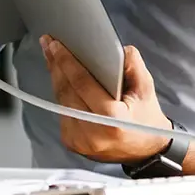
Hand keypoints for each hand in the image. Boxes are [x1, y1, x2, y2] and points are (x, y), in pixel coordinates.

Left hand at [40, 35, 171, 163]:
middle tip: (48, 43)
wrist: (144, 151)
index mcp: (112, 120)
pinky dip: (60, 92)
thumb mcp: (146, 89)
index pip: (82, 84)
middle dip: (56, 64)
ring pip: (60, 99)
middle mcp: (93, 134)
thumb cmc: (146, 118)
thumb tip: (113, 48)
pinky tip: (59, 76)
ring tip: (51, 55)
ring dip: (55, 76)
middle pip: (66, 90)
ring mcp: (80, 140)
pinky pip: (61, 110)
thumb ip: (132, 65)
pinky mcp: (71, 142)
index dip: (67, 62)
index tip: (57, 44)